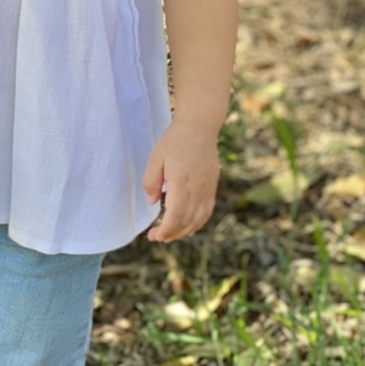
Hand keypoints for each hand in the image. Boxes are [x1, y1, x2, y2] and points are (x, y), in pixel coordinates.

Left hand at [142, 119, 220, 242]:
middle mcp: (198, 188)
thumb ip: (151, 181)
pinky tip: (187, 227)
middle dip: (171, 234)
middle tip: (156, 238)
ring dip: (184, 231)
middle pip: (187, 221)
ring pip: (198, 219)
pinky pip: (207, 212)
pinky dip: (197, 224)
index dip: (166, 229)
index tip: (154, 235)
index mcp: (182, 181)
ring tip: (169, 235)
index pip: (176, 214)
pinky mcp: (212, 187)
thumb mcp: (156, 157)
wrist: (200, 127)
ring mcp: (208, 189)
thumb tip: (154, 202)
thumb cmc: (175, 141)